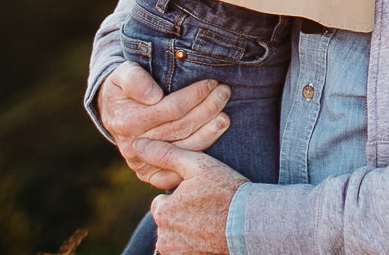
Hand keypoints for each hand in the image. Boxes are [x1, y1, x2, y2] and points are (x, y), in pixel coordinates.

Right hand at [97, 62, 231, 188]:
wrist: (112, 112)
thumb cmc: (122, 88)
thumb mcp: (122, 74)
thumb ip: (135, 80)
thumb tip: (153, 96)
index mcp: (128, 122)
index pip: (172, 109)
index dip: (195, 95)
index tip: (211, 82)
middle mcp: (136, 146)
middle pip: (182, 128)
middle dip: (208, 109)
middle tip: (224, 93)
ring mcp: (144, 163)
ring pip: (186, 149)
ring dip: (210, 131)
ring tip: (225, 116)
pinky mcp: (152, 174)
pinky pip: (181, 169)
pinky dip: (200, 156)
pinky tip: (213, 138)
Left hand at [137, 140, 244, 254]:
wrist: (251, 224)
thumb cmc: (225, 191)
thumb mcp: (197, 164)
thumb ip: (165, 154)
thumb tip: (137, 145)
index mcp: (162, 211)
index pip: (162, 202)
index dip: (181, 196)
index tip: (200, 194)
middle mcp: (164, 238)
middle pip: (168, 220)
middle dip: (182, 213)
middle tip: (208, 207)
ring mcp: (176, 253)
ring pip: (176, 235)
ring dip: (188, 229)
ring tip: (211, 220)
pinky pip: (185, 249)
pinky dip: (195, 243)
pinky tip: (211, 233)